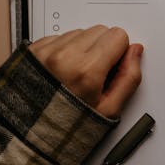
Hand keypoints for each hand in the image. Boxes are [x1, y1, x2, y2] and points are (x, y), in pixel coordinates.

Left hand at [28, 25, 142, 118]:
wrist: (29, 133)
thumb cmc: (67, 127)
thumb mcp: (108, 111)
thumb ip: (128, 78)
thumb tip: (135, 53)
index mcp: (85, 70)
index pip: (118, 36)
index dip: (120, 53)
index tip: (113, 69)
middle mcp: (63, 56)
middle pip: (100, 30)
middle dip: (104, 49)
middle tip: (96, 74)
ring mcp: (45, 51)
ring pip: (80, 32)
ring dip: (84, 48)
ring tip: (76, 75)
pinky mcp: (33, 49)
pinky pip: (60, 37)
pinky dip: (65, 50)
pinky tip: (63, 71)